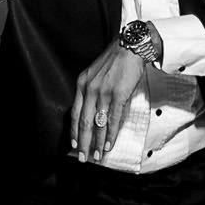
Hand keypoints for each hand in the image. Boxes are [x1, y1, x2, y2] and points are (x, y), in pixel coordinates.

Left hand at [70, 43, 147, 161]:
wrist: (130, 47)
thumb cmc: (116, 61)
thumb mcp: (97, 75)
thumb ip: (94, 93)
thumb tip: (97, 114)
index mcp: (82, 84)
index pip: (75, 113)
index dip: (74, 132)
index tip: (74, 145)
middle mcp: (90, 89)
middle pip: (84, 122)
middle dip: (82, 143)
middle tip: (83, 157)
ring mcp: (103, 92)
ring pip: (97, 123)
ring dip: (96, 142)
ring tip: (96, 155)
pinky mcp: (118, 94)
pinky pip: (112, 119)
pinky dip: (110, 134)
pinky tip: (109, 144)